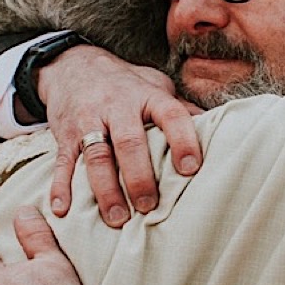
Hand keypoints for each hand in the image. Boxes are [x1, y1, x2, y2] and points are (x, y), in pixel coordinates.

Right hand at [38, 46, 202, 227]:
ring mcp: (88, 120)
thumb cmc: (126, 84)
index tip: (191, 169)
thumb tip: (223, 130)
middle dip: (139, 176)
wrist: (73, 65)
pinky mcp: (65, 135)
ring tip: (116, 219)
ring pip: (97, 155)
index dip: (182, 140)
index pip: (170, 115)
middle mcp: (118, 106)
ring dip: (106, 189)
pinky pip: (62, 162)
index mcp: (148, 96)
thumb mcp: (156, 86)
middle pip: (129, 142)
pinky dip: (61, 186)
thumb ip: (181, 109)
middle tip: (149, 206)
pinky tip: (63, 209)